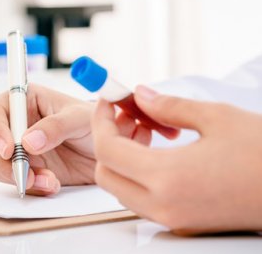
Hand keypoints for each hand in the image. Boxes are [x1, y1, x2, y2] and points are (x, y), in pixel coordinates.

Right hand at [0, 84, 96, 195]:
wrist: (104, 150)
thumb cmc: (94, 123)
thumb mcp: (80, 119)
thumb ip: (56, 126)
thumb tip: (28, 142)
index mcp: (27, 101)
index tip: (10, 149)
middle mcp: (19, 123)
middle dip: (5, 162)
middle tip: (25, 174)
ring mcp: (22, 147)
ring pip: (0, 164)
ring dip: (19, 177)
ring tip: (48, 181)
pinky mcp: (29, 167)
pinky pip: (16, 180)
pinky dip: (31, 186)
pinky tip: (52, 184)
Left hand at [92, 85, 261, 234]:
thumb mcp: (215, 117)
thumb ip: (168, 105)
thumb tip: (140, 95)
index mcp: (168, 178)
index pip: (107, 150)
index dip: (101, 120)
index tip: (106, 101)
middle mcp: (163, 205)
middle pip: (106, 173)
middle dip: (106, 139)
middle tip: (125, 115)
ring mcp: (171, 218)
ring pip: (120, 186)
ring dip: (120, 156)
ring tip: (143, 129)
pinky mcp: (180, 220)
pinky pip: (140, 196)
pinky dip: (136, 171)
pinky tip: (155, 150)